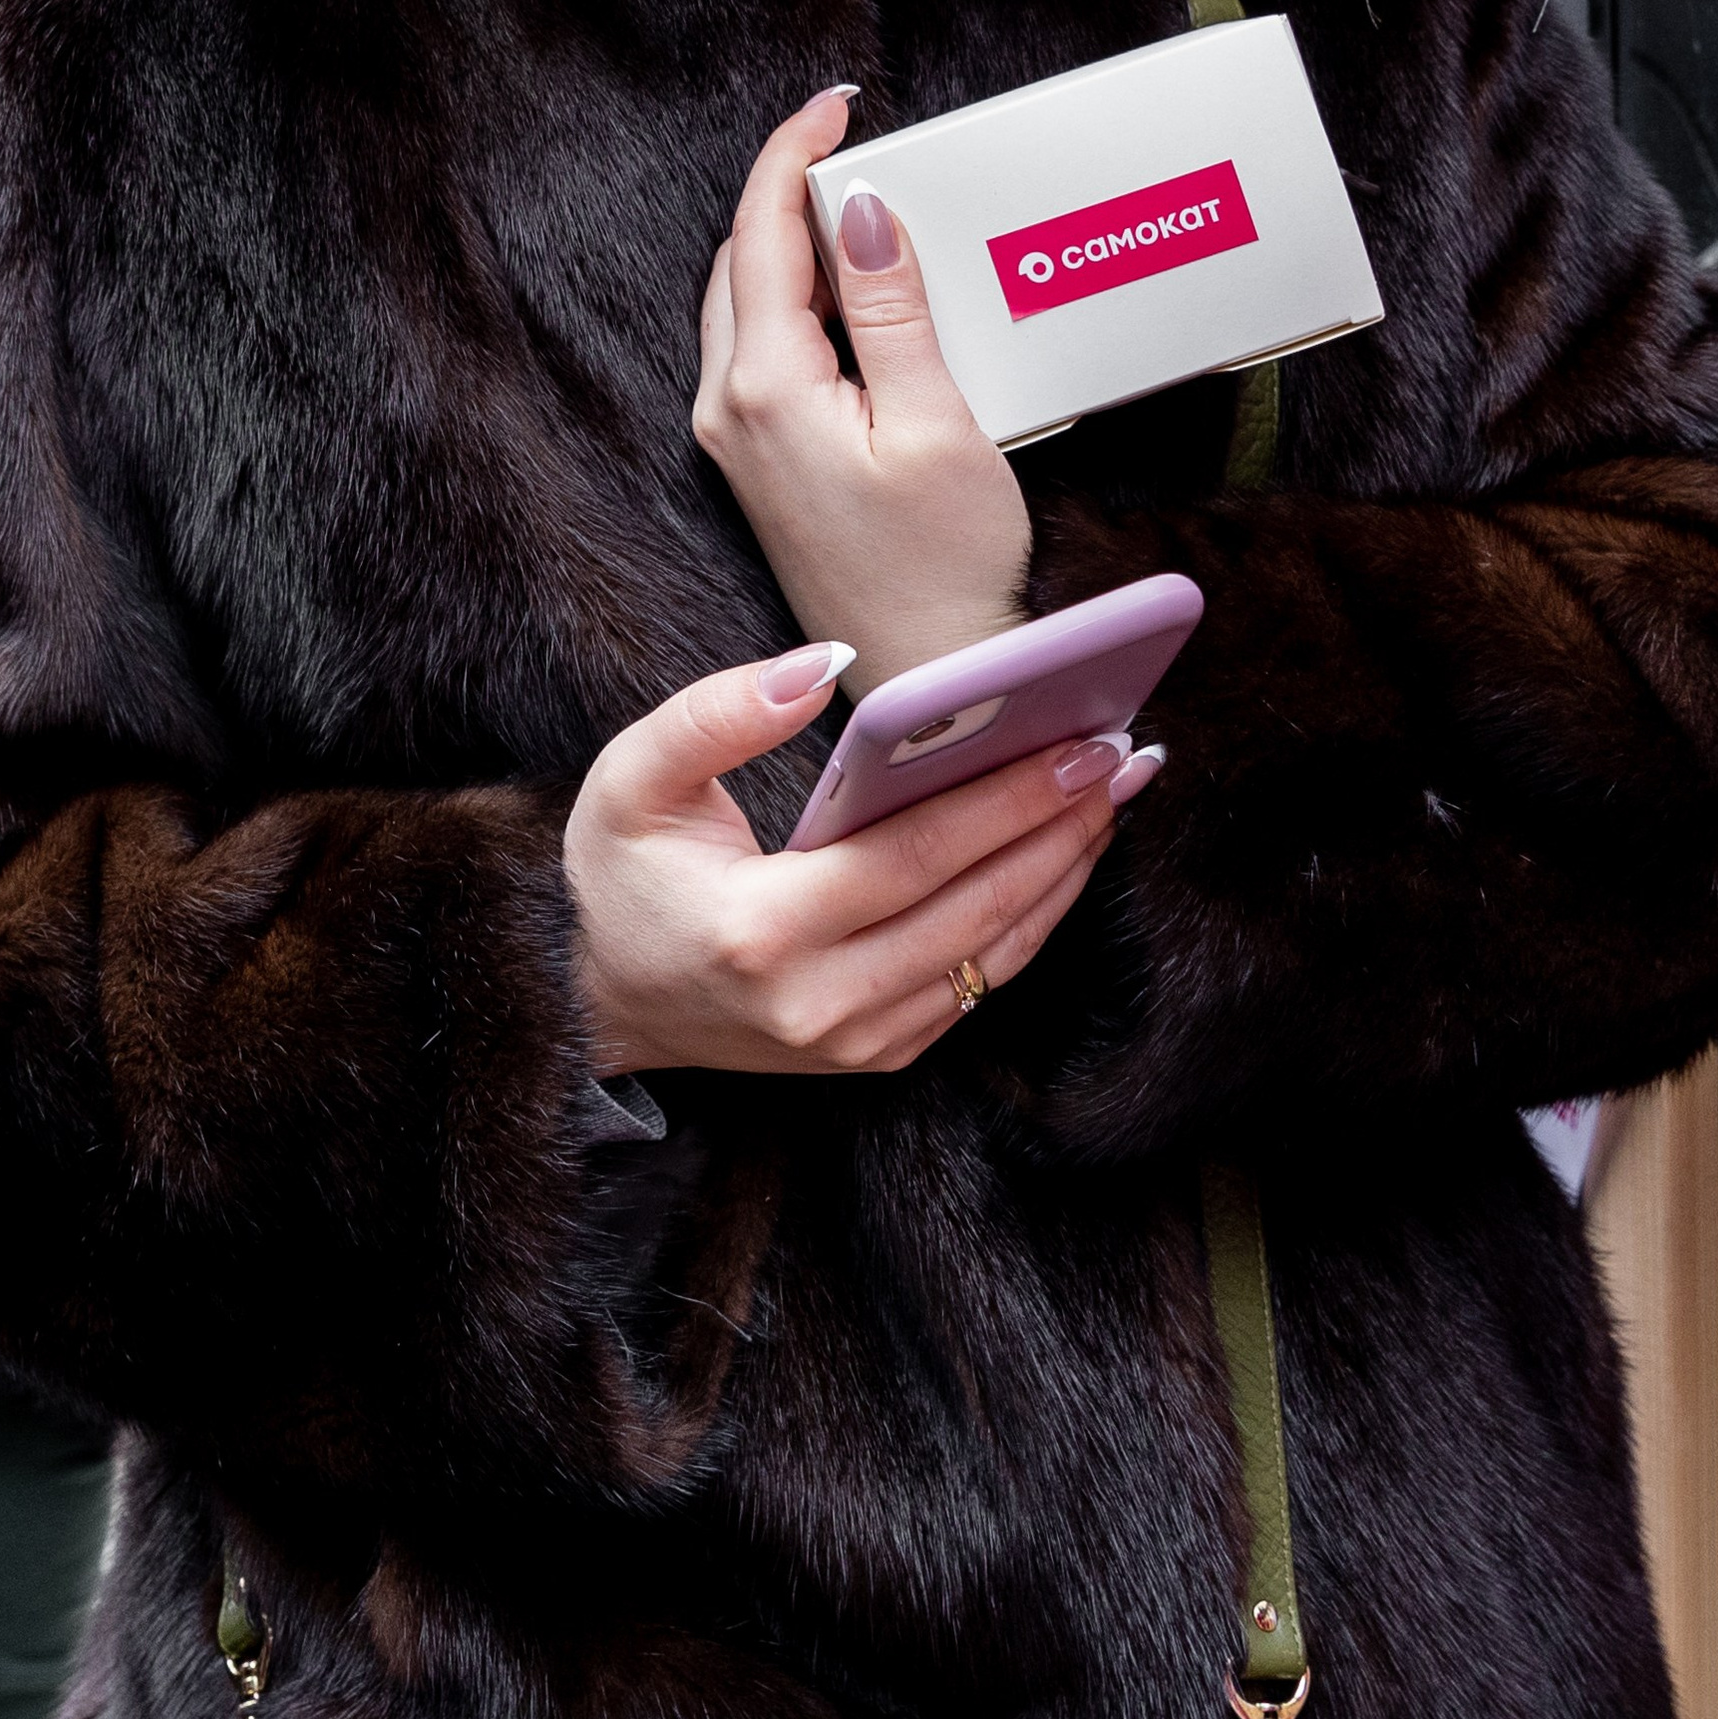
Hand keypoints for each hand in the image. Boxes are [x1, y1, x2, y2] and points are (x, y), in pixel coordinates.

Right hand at [565, 637, 1159, 1077]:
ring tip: (1112, 795)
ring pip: (992, 956)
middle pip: (976, 910)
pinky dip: (1031, 919)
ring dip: (1063, 874)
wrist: (593, 999)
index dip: (1008, 801)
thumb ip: (720, 713)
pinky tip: (1063, 854)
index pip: (916, 859)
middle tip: (1123, 756)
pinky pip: (978, 984)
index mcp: (763, 931)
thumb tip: (824, 663)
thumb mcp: (634, 777)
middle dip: (1059, 828)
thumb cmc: (617, 876)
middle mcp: (818, 1003)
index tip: (1081, 743)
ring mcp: (852, 1042)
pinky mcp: (875, 1055)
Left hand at [695, 89, 1030, 691]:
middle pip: (742, 259)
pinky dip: (800, 300)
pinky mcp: (760, 463)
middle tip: (857, 145)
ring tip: (866, 212)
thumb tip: (860, 211)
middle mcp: (729, 410)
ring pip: (746, 302)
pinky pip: (762, 349)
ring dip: (794, 246)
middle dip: (790, 190)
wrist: (927, 678)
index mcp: (765, 388)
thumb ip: (891, 309)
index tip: (836, 105)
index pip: (760, 232)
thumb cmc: (941, 567)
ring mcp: (736, 441)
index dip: (794, 152)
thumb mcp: (936, 421)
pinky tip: (856, 298)